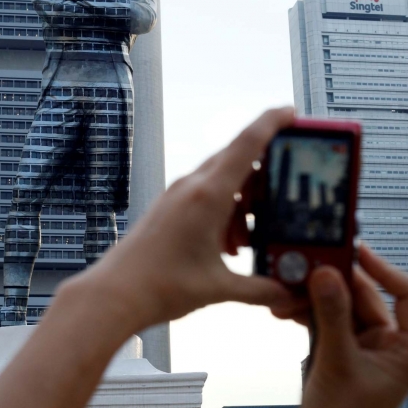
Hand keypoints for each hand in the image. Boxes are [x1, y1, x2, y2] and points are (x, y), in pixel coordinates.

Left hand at [61, 107, 306, 330]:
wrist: (115, 293)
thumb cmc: (162, 287)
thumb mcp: (219, 289)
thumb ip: (261, 290)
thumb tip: (292, 294)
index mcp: (209, 195)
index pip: (248, 143)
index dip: (272, 122)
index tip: (292, 112)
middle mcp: (193, 186)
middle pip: (239, 159)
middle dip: (266, 174)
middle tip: (288, 192)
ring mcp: (178, 193)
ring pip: (223, 179)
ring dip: (244, 200)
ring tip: (250, 239)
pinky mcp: (170, 205)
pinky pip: (206, 194)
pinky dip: (225, 210)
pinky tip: (228, 245)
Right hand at [301, 246, 407, 407]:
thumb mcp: (338, 362)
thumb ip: (332, 315)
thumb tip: (326, 275)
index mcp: (407, 345)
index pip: (407, 293)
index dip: (384, 268)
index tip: (355, 252)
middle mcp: (389, 340)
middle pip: (364, 295)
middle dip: (331, 283)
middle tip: (304, 267)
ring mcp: (365, 343)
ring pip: (341, 304)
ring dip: (313, 297)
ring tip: (286, 295)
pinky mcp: (343, 346)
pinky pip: (327, 317)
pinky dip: (308, 312)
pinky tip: (286, 308)